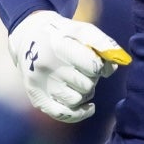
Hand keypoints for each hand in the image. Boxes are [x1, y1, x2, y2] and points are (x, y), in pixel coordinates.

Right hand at [7, 10, 129, 122]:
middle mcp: (47, 66)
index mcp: (59, 46)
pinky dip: (79, 113)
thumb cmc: (63, 33)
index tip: (96, 61)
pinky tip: (87, 106)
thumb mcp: (82, 30)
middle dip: (91, 78)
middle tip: (84, 69)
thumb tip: (113, 67)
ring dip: (85, 93)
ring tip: (79, 80)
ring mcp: (40, 83)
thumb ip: (102, 44)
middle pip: (86, 84)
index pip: (93, 66)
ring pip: (77, 100)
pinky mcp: (36, 96)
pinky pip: (63, 114)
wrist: (29, 36)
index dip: (100, 65)